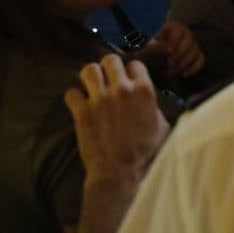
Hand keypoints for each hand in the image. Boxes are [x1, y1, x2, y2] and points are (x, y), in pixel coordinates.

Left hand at [63, 55, 168, 181]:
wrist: (120, 172)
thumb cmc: (144, 152)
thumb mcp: (161, 126)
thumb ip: (154, 107)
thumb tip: (148, 102)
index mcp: (144, 90)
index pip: (135, 65)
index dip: (131, 72)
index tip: (128, 80)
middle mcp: (122, 89)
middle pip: (110, 60)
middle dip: (109, 68)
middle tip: (107, 79)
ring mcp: (100, 99)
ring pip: (88, 70)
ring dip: (90, 77)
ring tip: (91, 87)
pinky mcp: (82, 112)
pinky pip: (71, 92)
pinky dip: (74, 97)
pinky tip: (79, 104)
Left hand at [142, 21, 205, 78]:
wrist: (156, 58)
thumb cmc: (153, 49)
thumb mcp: (151, 46)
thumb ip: (156, 47)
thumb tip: (167, 51)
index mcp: (174, 27)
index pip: (178, 31)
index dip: (175, 42)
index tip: (169, 52)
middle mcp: (186, 33)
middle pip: (189, 42)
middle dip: (179, 55)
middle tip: (169, 64)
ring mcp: (194, 44)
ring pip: (194, 53)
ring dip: (183, 64)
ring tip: (172, 72)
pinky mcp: (198, 55)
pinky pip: (201, 60)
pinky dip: (194, 68)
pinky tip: (184, 74)